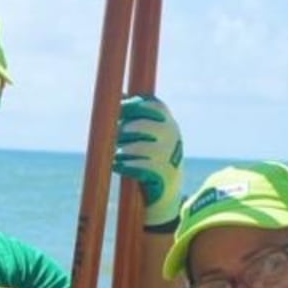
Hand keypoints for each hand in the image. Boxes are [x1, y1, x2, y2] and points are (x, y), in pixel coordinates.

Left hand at [112, 94, 183, 233]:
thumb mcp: (152, 136)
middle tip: (114, 138)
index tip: (117, 109)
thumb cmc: (153, 158)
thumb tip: (119, 95)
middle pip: (137, 126)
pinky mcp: (162, 173)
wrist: (168, 191)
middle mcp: (172, 137)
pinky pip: (134, 166)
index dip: (133, 105)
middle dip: (121, 131)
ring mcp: (168, 155)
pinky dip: (122, 166)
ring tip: (116, 155)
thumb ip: (139, 117)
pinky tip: (117, 166)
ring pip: (133, 147)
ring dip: (120, 151)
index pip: (153, 106)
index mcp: (170, 124)